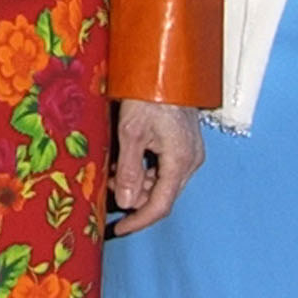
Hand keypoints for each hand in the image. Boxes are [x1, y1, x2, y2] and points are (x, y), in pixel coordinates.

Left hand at [107, 100, 203, 236]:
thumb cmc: (148, 95)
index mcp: (180, 162)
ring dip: (137, 181)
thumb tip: (125, 203)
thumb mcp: (131, 132)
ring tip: (112, 168)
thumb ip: (128, 169)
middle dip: (133, 196)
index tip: (118, 229)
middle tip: (106, 183)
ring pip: (161, 181)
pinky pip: (165, 167)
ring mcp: (190, 153)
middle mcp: (190, 161)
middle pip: (161, 195)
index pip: (160, 205)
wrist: (167, 67)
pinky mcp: (185, 144)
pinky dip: (145, 169)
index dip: (138, 221)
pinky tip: (126, 158)